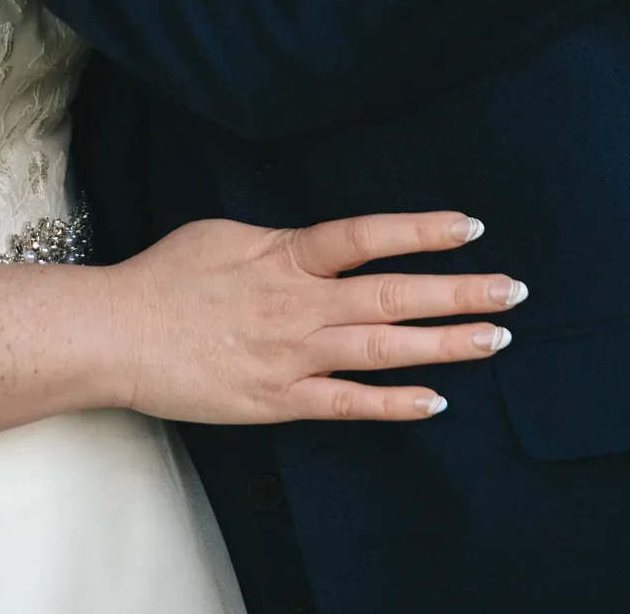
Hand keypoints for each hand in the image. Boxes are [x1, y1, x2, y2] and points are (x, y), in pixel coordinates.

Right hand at [108, 210, 524, 423]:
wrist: (117, 333)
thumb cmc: (163, 276)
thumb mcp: (222, 234)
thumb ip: (278, 242)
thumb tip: (317, 246)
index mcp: (283, 255)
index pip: (365, 236)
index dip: (419, 230)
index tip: (468, 226)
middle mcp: (297, 303)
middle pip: (391, 293)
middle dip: (458, 291)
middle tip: (512, 290)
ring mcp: (291, 355)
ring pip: (382, 348)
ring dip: (443, 344)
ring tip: (494, 339)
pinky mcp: (277, 400)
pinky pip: (346, 403)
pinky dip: (392, 403)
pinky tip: (434, 401)